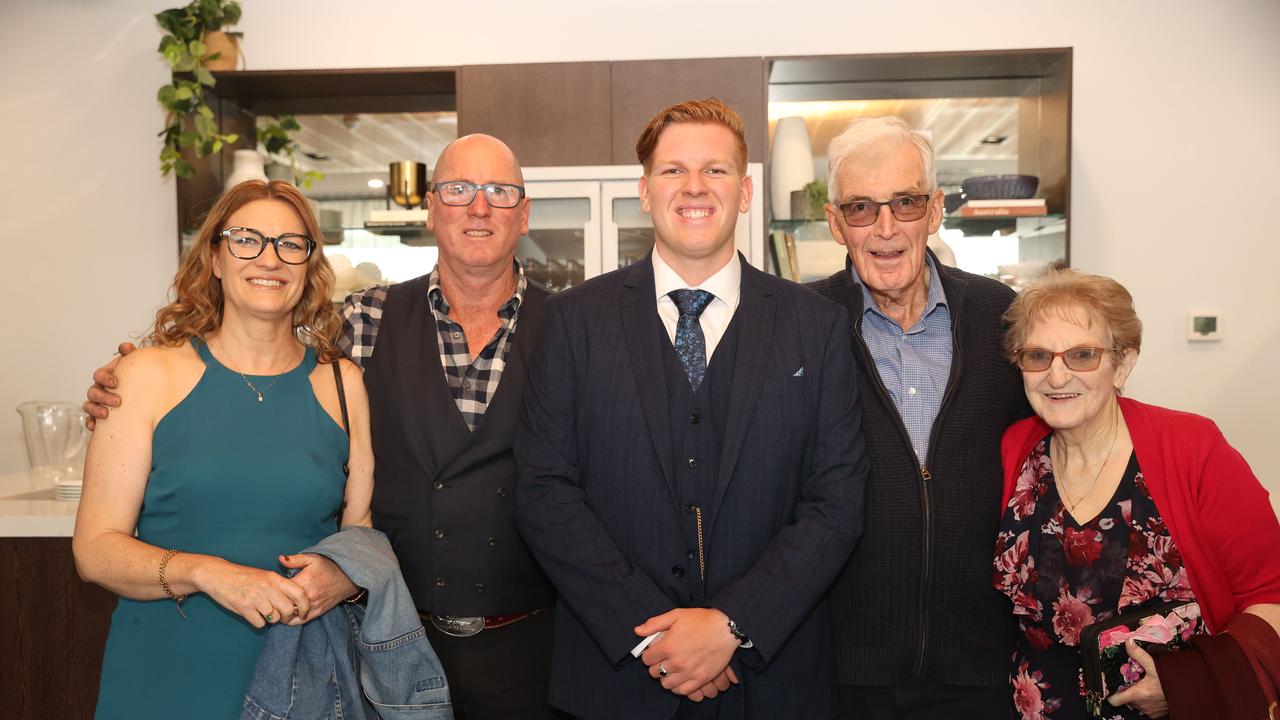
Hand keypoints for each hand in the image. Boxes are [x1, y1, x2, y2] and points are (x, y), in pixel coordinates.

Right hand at [84, 343, 134, 429]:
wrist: (142, 394)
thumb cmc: (136, 377)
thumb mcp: (133, 365)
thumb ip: (130, 354)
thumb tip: (126, 347)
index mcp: (106, 376)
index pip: (99, 375)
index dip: (105, 377)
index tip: (116, 383)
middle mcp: (99, 389)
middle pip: (93, 391)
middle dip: (103, 396)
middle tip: (118, 402)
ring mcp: (97, 402)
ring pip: (88, 405)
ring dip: (95, 409)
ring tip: (106, 414)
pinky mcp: (98, 416)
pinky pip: (89, 420)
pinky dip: (90, 422)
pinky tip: (94, 427)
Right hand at [194, 557, 309, 628]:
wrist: (218, 575)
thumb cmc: (243, 576)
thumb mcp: (265, 575)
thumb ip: (279, 586)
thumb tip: (295, 601)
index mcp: (275, 578)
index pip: (299, 593)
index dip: (305, 605)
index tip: (304, 612)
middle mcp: (268, 588)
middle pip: (289, 610)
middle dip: (287, 616)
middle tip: (282, 616)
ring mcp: (256, 598)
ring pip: (274, 618)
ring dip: (271, 619)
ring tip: (263, 611)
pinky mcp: (244, 608)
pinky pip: (260, 623)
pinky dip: (258, 622)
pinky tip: (253, 614)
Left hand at [278, 553, 357, 623]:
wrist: (348, 578)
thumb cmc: (328, 567)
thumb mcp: (312, 559)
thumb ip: (294, 559)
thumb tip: (279, 559)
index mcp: (304, 582)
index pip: (281, 590)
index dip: (274, 589)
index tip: (270, 588)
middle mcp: (308, 596)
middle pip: (284, 604)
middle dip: (276, 603)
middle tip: (270, 600)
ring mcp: (313, 606)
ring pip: (291, 616)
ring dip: (283, 613)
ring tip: (278, 607)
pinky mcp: (318, 612)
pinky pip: (300, 621)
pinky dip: (292, 620)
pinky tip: (288, 614)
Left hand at [637, 608, 739, 696]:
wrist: (726, 629)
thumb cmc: (701, 620)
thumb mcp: (676, 615)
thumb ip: (655, 623)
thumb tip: (638, 631)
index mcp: (668, 646)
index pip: (647, 659)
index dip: (649, 654)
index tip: (655, 651)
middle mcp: (677, 662)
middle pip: (654, 672)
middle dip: (656, 665)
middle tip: (663, 659)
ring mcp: (689, 672)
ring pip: (666, 684)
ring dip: (666, 677)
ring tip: (671, 669)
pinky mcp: (701, 679)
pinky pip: (682, 691)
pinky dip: (678, 687)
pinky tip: (680, 678)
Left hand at [1108, 639, 1167, 717]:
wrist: (1188, 692)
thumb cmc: (1171, 680)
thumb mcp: (1154, 666)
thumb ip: (1139, 654)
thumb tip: (1128, 642)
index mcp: (1137, 694)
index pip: (1115, 701)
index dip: (1111, 695)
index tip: (1111, 689)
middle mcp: (1141, 705)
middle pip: (1126, 700)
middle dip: (1127, 691)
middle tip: (1132, 681)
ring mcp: (1148, 711)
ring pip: (1136, 703)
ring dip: (1137, 696)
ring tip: (1143, 685)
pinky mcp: (1156, 714)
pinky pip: (1146, 708)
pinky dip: (1147, 702)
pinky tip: (1152, 693)